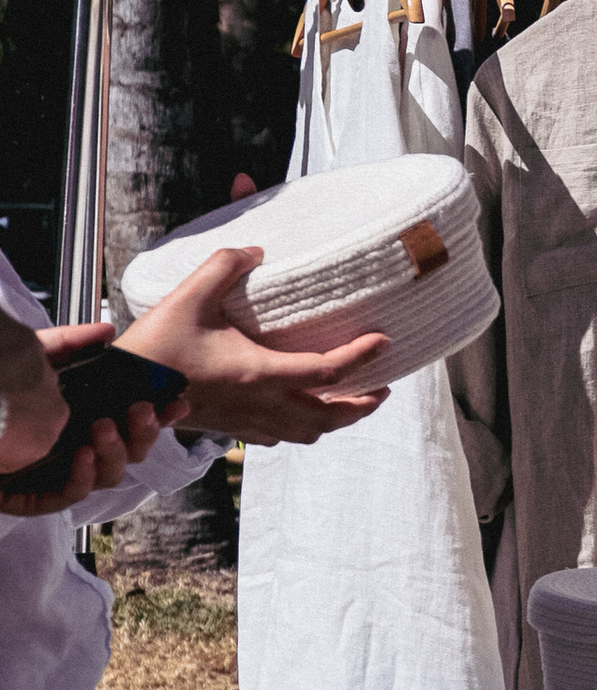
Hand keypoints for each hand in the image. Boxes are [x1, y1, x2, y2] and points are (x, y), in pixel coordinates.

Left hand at [0, 322, 181, 515]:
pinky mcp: (38, 494)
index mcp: (82, 417)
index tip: (176, 402)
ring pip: (110, 474)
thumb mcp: (32, 359)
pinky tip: (82, 455)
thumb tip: (106, 331)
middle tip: (140, 411)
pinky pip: (72, 493)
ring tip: (102, 429)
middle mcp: (77, 445)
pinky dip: (84, 476)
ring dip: (115, 452)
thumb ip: (69, 343)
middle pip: (130, 450)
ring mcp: (60, 471)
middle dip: (144, 432)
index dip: (158, 414)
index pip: (130, 419)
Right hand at [116, 245, 389, 446]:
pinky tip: (299, 414)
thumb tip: (255, 250)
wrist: (120, 391)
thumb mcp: (190, 294)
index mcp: (259, 374)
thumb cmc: (155, 346)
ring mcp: (246, 423)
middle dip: (361, 406)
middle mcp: (260, 405)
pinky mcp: (230, 428)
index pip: (327, 371)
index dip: (361, 356)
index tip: (383, 341)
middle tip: (382, 388)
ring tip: (350, 403)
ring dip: (334, 421)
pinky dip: (300, 429)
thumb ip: (225, 265)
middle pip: (328, 418)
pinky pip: (277, 438)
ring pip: (306, 435)